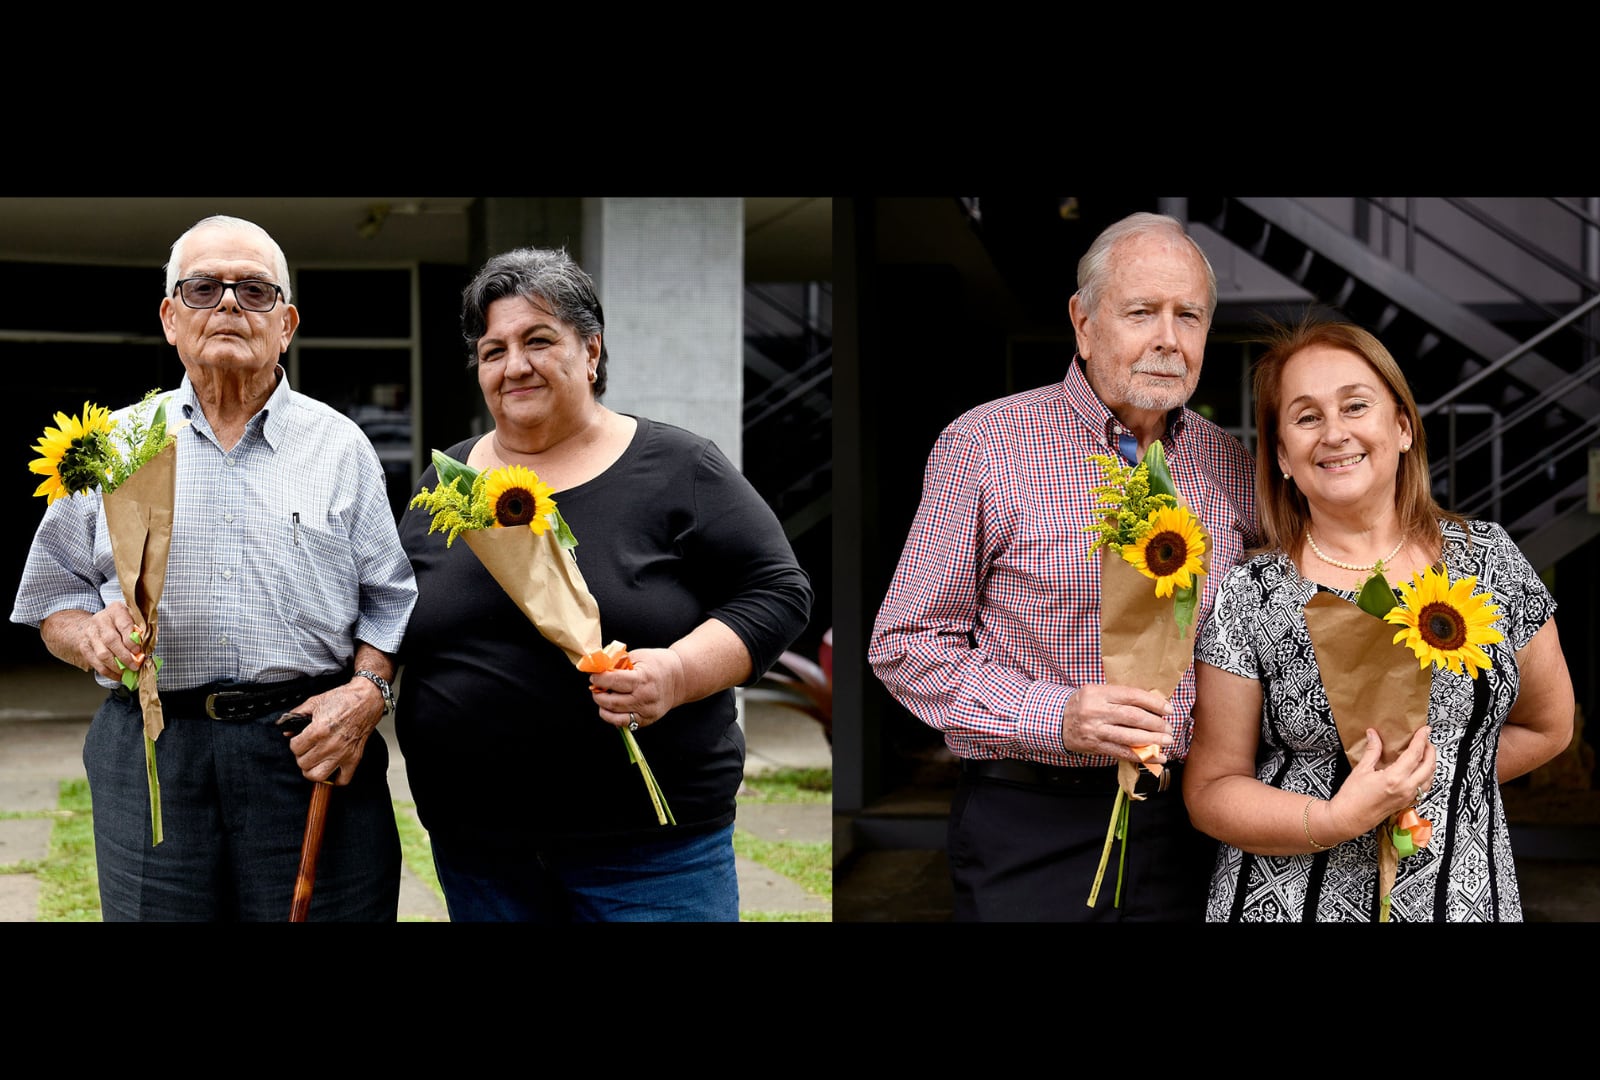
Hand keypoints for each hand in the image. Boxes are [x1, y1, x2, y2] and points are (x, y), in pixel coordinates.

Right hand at [63, 603, 148, 682]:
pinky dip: (108, 672)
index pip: (124, 625)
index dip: (131, 640)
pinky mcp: (85, 647)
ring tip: (127, 672)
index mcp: (116, 610)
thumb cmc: (121, 622)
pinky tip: (118, 675)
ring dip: (116, 667)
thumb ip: (141, 630)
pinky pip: (96, 663)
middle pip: (111, 641)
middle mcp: (101, 620)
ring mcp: (91, 634)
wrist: (97, 623)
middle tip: (135, 665)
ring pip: (102, 654)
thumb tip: (148, 647)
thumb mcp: (134, 619)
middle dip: (125, 656)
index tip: (138, 651)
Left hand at [282, 679, 382, 784]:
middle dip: (302, 756)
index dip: (295, 743)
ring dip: (313, 771)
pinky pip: (343, 779)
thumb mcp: (315, 702)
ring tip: (315, 762)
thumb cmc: (343, 699)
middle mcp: (330, 745)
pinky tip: (332, 769)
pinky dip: (336, 779)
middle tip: (307, 749)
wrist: (367, 699)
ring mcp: (343, 753)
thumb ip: (296, 715)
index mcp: (318, 730)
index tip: (300, 740)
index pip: (295, 748)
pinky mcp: (355, 758)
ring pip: (318, 776)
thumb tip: (286, 730)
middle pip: (303, 764)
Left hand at [586, 646, 687, 731]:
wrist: (680, 678)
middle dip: (597, 693)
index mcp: (643, 678)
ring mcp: (646, 711)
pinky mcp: (646, 720)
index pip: (613, 681)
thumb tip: (598, 669)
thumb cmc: (658, 664)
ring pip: (614, 715)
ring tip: (602, 696)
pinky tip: (610, 707)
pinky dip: (611, 717)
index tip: (594, 675)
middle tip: (595, 686)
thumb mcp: (638, 656)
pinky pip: (623, 724)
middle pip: (611, 701)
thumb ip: (618, 663)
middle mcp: (645, 697)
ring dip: (602, 706)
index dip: (598, 678)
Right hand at [1061, 683, 1173, 762]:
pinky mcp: (1096, 746)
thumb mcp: (1097, 692)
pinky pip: (1122, 752)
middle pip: (1133, 717)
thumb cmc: (1082, 704)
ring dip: (1152, 741)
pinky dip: (1143, 756)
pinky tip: (1157, 757)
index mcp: (1098, 693)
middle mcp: (1096, 711)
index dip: (1153, 703)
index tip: (1168, 709)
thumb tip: (1153, 705)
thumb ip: (1120, 697)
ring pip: (1129, 736)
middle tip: (1169, 728)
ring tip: (1166, 741)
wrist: (1056, 721)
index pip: (1131, 696)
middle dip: (1155, 724)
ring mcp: (1095, 730)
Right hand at [1325, 725, 1436, 840]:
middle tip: (1426, 739)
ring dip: (1430, 764)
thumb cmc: (1352, 798)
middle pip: (1428, 766)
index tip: (1424, 730)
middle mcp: (1406, 789)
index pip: (1415, 754)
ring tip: (1425, 753)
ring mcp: (1408, 797)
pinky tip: (1420, 771)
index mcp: (1395, 778)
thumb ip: (1372, 751)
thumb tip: (1374, 735)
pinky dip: (1426, 776)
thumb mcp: (1361, 770)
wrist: (1349, 818)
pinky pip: (1424, 788)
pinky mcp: (1406, 803)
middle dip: (1430, 750)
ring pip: (1430, 778)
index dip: (1421, 739)